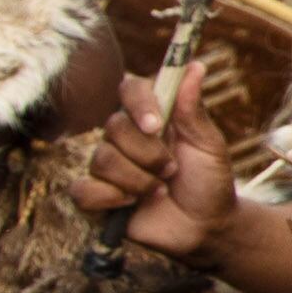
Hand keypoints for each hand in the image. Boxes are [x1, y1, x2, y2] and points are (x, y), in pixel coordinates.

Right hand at [76, 85, 238, 261]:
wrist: (204, 226)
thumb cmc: (208, 180)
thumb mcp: (208, 145)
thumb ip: (193, 109)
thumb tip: (195, 66)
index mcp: (151, 115)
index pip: (130, 89)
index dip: (139, 104)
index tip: (156, 125)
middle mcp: (124, 134)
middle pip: (114, 127)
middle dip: (149, 154)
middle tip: (172, 170)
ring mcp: (108, 163)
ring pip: (103, 160)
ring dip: (138, 180)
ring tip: (160, 191)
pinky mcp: (96, 194)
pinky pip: (82, 189)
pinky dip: (109, 198)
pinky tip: (130, 204)